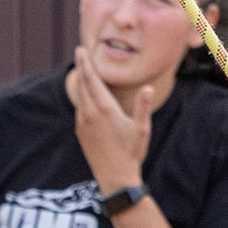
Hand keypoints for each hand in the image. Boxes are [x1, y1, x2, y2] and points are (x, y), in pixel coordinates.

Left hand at [67, 46, 155, 196]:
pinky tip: (87, 96)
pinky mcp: (80, 132)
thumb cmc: (131, 153)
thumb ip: (143, 106)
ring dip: (81, 81)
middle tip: (80, 52)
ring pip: (79, 96)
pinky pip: (80, 109)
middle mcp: (89, 113)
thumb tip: (148, 87)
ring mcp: (83, 123)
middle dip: (82, 67)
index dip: (86, 64)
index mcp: (104, 109)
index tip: (81, 50)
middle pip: (82, 84)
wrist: (114, 177)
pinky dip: (82, 97)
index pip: (91, 80)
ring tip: (85, 71)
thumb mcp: (142, 129)